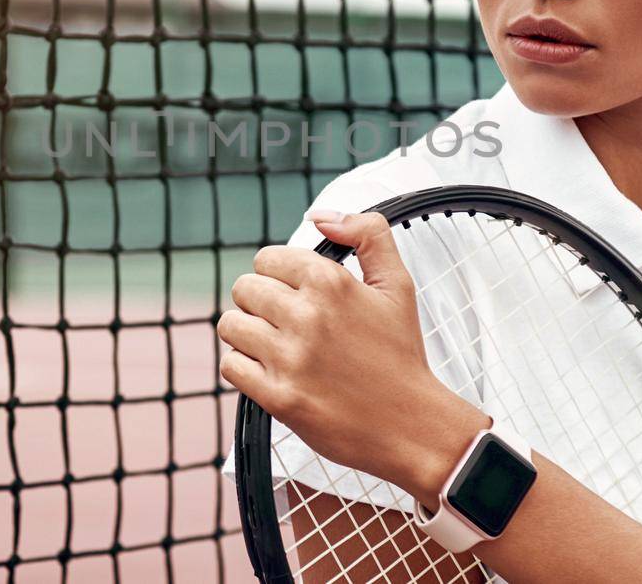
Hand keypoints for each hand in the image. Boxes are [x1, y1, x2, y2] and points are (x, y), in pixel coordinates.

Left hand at [218, 209, 487, 499]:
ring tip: (273, 344)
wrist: (411, 425)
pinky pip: (231, 365)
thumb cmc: (400, 355)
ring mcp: (290, 358)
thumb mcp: (397, 285)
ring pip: (231, 325)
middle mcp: (307, 316)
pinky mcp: (278, 397)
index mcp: (331, 283)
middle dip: (260, 302)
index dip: (278, 274)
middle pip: (244, 289)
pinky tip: (268, 370)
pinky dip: (243, 367)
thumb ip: (367, 235)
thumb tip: (320, 217)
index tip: (295, 293)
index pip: (267, 259)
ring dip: (246, 333)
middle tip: (285, 321)